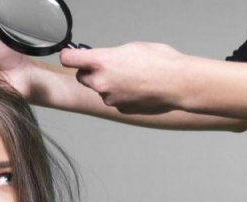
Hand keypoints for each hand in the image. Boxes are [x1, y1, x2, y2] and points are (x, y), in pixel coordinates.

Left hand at [59, 42, 189, 114]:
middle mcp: (100, 82)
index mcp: (101, 61)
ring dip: (108, 85)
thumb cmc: (160, 62)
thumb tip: (103, 59)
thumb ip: (110, 55)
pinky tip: (137, 89)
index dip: (69, 56)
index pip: (69, 59)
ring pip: (100, 90)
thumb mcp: (131, 48)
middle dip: (90, 72)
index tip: (71, 55)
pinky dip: (121, 96)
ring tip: (131, 78)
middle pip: (81, 77)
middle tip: (107, 67)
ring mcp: (109, 98)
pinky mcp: (120, 109)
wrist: (177, 83)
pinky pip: (114, 100)